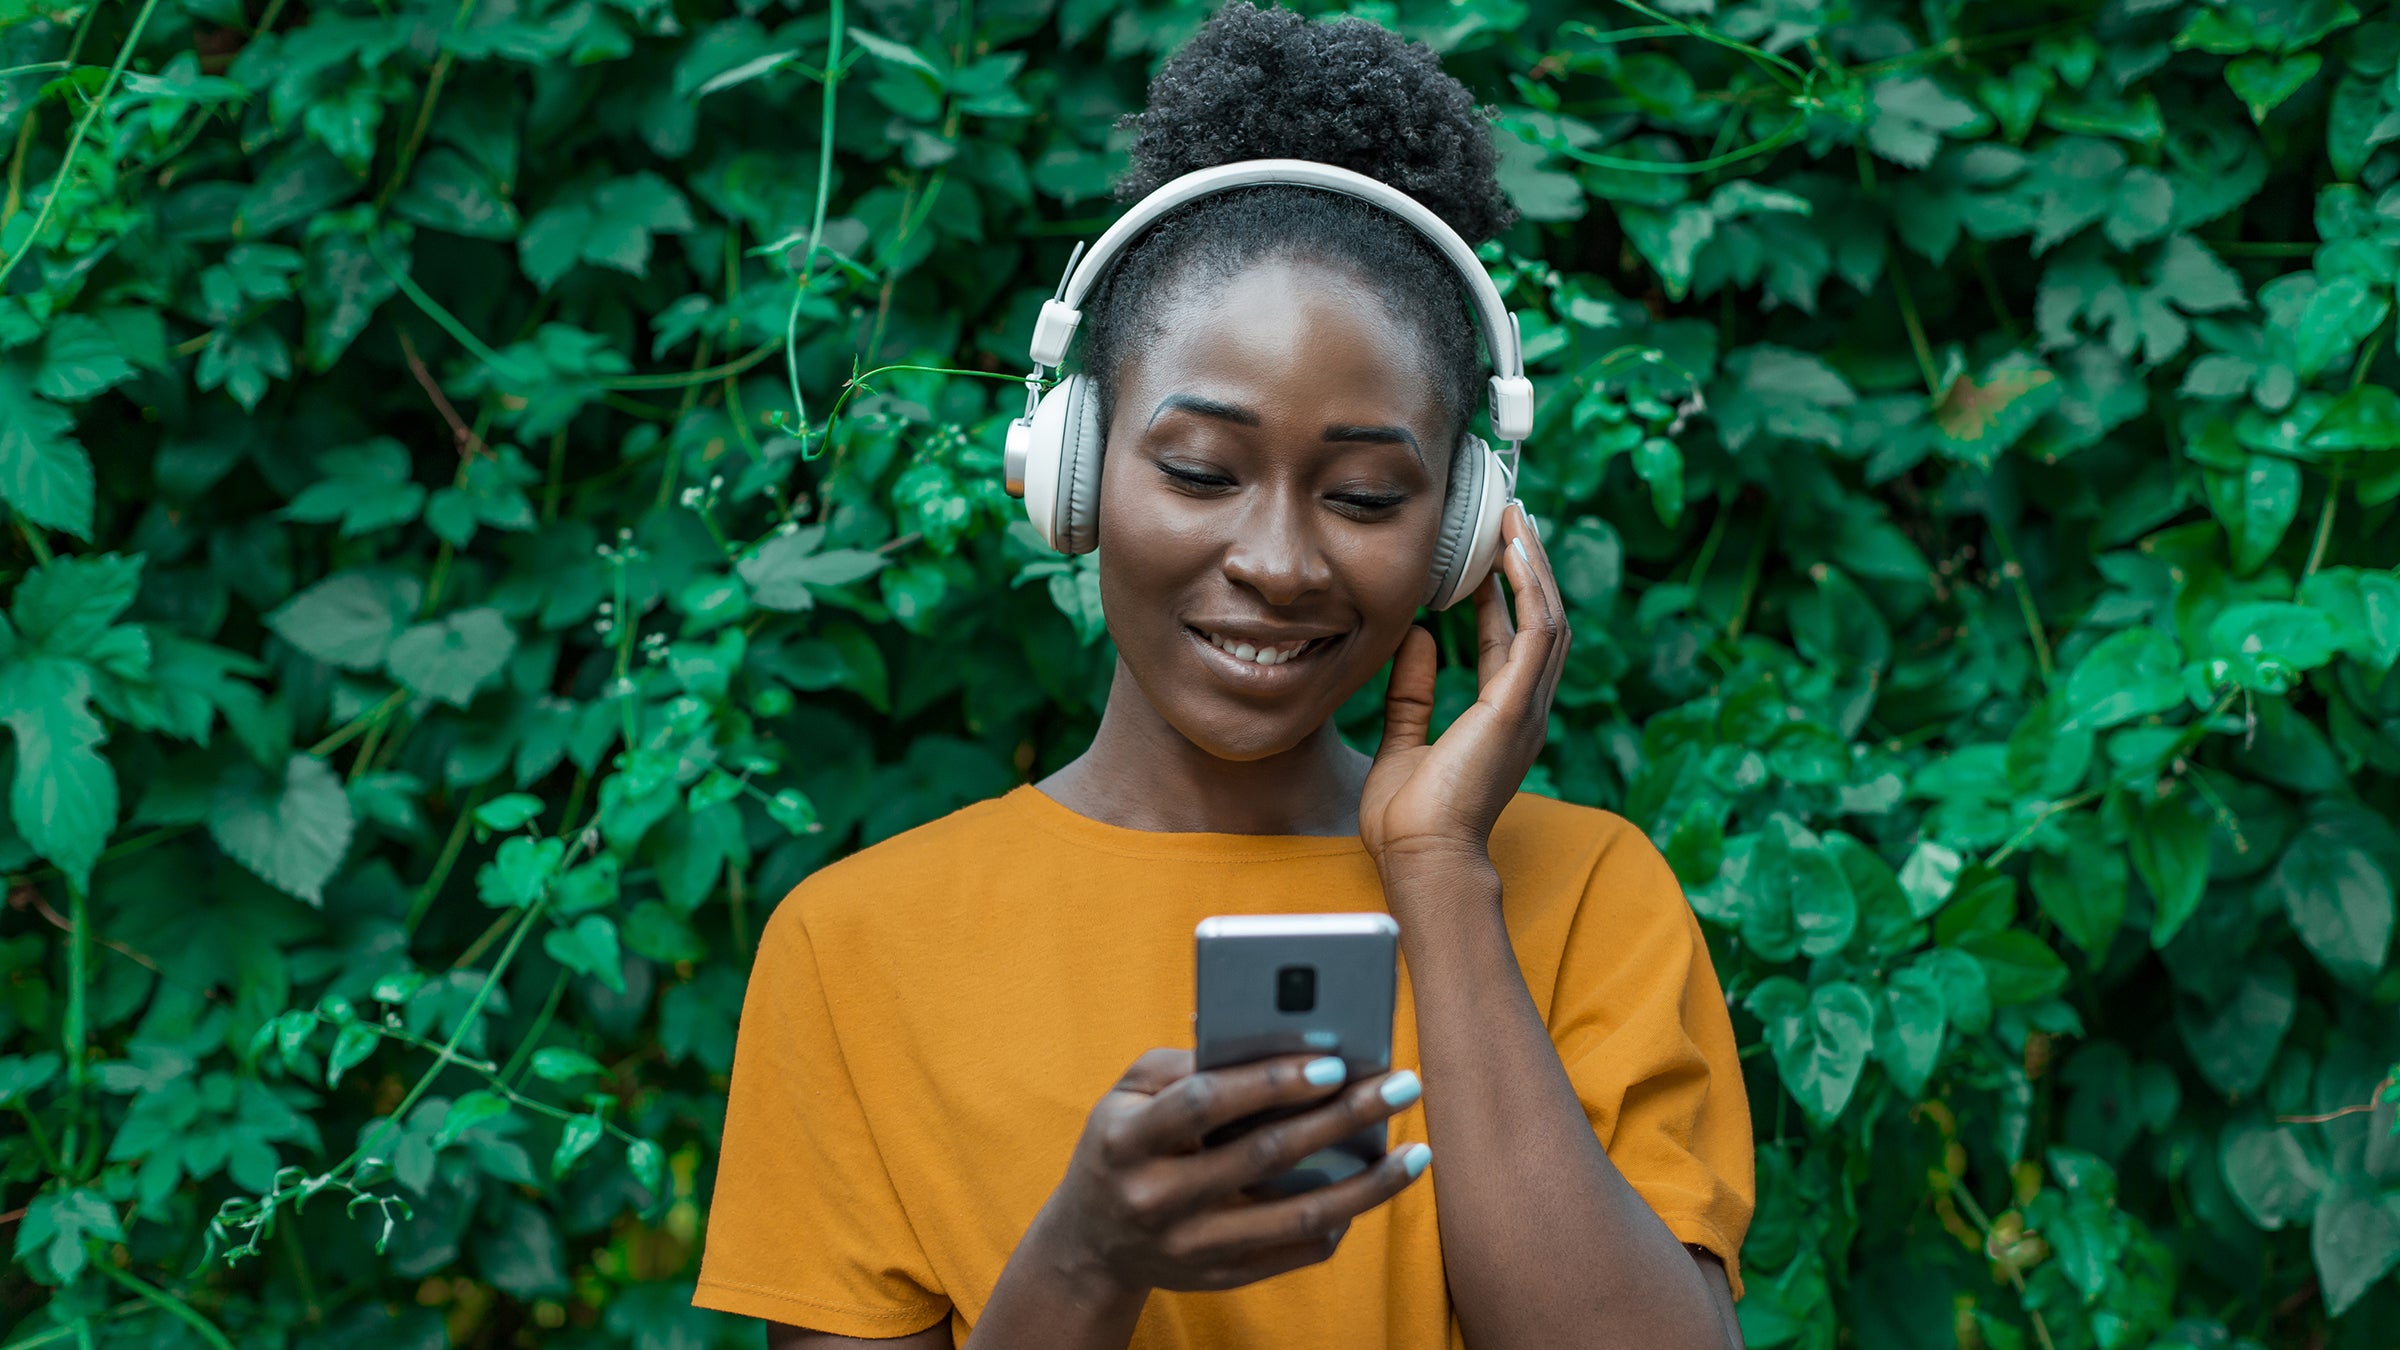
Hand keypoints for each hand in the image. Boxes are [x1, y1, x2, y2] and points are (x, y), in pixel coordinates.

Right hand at [1035, 1048, 1429, 1297]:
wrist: (1090, 1242)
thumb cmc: (1122, 1141)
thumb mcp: (1129, 1093)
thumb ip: (1190, 1062)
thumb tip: (1277, 1042)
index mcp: (1128, 1139)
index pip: (1207, 1103)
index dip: (1271, 1081)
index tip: (1333, 1062)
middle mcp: (1156, 1198)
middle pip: (1267, 1155)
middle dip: (1344, 1116)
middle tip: (1401, 1085)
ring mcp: (1191, 1246)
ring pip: (1298, 1216)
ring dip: (1368, 1185)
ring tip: (1416, 1152)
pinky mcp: (1220, 1278)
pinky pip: (1296, 1252)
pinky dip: (1342, 1220)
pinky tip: (1375, 1188)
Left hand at [1358, 502, 1567, 871]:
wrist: (1420, 858)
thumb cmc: (1409, 820)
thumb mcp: (1402, 742)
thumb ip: (1411, 692)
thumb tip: (1415, 638)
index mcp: (1503, 720)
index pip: (1511, 643)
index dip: (1502, 596)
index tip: (1485, 559)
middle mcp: (1525, 710)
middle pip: (1541, 621)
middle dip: (1528, 568)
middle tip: (1512, 521)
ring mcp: (1527, 707)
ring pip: (1547, 619)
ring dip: (1532, 568)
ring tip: (1516, 522)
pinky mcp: (1517, 705)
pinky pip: (1535, 633)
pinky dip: (1528, 590)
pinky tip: (1512, 555)